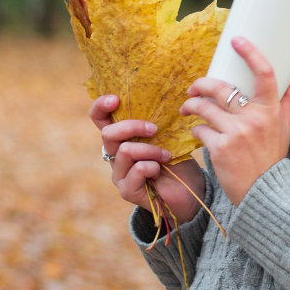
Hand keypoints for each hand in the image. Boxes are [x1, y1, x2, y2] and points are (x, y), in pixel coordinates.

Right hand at [90, 94, 206, 224]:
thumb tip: (154, 101)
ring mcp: (119, 174)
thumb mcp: (165, 134)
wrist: (190, 189)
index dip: (100, 106)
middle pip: (108, 134)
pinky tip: (160, 170)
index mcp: (121, 138)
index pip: (99, 119)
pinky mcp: (127, 190)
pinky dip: (153, 166)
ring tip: (165, 155)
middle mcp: (115, 155)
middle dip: (133, 127)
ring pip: (125, 151)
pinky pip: (137, 170)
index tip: (116, 98)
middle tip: (154, 129)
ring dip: (150, 149)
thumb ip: (152, 122)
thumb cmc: (177, 158)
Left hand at [181, 38, 289, 205]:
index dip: (251, 53)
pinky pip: (200, 131)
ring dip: (192, 107)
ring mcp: (235, 133)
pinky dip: (196, 131)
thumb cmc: (273, 158)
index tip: (237, 41)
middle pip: (221, 88)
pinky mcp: (220, 148)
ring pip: (204, 108)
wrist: (264, 193)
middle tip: (194, 89)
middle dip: (201, 85)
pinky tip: (198, 134)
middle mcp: (253, 119)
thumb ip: (289, 100)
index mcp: (270, 111)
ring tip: (188, 109)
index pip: (264, 74)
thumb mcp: (285, 128)